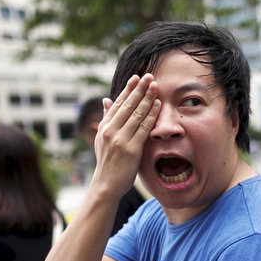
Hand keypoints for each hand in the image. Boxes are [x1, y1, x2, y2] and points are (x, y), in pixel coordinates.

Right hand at [92, 74, 160, 195]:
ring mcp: (120, 140)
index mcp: (104, 127)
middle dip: (139, 89)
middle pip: (127, 105)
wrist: (106, 185)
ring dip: (147, 98)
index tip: (136, 78)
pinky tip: (157, 105)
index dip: (128, 89)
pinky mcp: (131, 149)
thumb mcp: (102, 139)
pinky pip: (143, 128)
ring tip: (155, 86)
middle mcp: (110, 131)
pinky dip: (151, 115)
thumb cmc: (107, 162)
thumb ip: (106, 119)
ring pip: (136, 114)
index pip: (117, 103)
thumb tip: (106, 100)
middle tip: (149, 76)